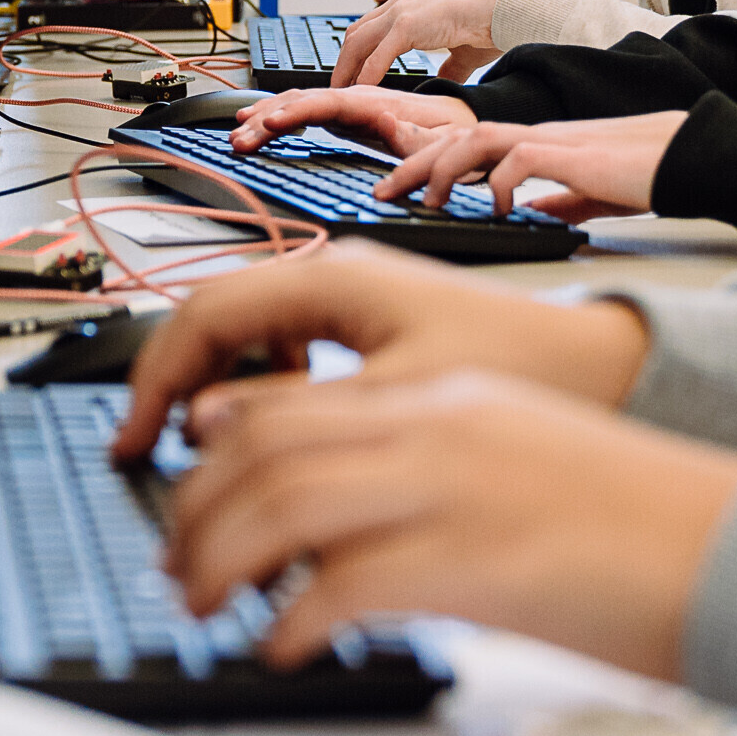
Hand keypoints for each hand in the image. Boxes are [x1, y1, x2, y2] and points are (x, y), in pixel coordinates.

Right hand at [109, 246, 650, 460]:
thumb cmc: (521, 368)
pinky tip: (278, 441)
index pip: (204, 311)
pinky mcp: (375, 331)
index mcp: (335, 277)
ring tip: (210, 459)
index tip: (132, 438)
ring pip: (251, 340)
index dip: (154, 377)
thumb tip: (206, 425)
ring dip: (219, 394)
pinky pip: (289, 355)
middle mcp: (338, 277)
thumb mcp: (391, 402)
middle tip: (150, 457)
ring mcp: (354, 301)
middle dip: (176, 388)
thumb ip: (291, 412)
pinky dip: (264, 397)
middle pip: (218, 323)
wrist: (604, 368)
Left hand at [162, 370, 736, 679]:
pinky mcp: (474, 563)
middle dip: (196, 508)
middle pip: (264, 446)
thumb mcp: (520, 462)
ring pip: (282, 504)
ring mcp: (453, 490)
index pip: (289, 400)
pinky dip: (291, 619)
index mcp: (448, 398)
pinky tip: (282, 645)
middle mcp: (438, 426)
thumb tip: (343, 524)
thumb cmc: (642, 520)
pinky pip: (340, 585)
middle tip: (177, 562)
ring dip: (220, 559)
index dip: (215, 451)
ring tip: (204, 604)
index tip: (189, 493)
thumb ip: (430, 470)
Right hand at [228, 86, 475, 155]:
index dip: (296, 111)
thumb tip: (383, 122)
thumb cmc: (457, 133)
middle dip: (268, 117)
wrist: (469, 122)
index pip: (328, 103)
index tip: (270, 122)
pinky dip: (283, 114)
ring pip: (302, 102)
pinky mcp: (350, 114)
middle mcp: (360, 99)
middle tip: (239, 137)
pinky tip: (263, 121)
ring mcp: (352, 105)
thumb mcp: (445, 140)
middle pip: (305, 100)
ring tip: (238, 131)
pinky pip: (310, 109)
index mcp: (378, 103)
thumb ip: (415, 136)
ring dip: (268, 116)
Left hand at [332, 0, 505, 86]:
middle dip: (343, 63)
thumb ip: (448, 67)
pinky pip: (378, 54)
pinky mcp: (408, 23)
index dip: (356, 53)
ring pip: (359, 43)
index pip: (370, 28)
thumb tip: (443, 83)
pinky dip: (366, 75)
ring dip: (346, 71)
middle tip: (337, 88)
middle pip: (356, 34)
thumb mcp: (463, 51)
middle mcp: (401, 2)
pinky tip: (361, 92)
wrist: (506, 9)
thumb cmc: (492, 25)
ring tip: (342, 95)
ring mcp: (402, 10)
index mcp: (411, 4)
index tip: (351, 75)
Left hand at [374, 111, 688, 219]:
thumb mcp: (590, 192)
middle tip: (382, 190)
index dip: (428, 163)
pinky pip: (520, 159)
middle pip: (458, 136)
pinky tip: (494, 206)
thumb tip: (529, 212)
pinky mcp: (572, 153)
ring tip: (424, 199)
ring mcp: (552, 141)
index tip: (399, 188)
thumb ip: (558, 198)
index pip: (468, 144)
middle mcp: (536, 136)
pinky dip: (498, 181)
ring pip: (478, 139)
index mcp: (537, 144)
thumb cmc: (646, 172)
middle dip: (414, 163)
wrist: (689, 154)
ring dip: (443, 168)